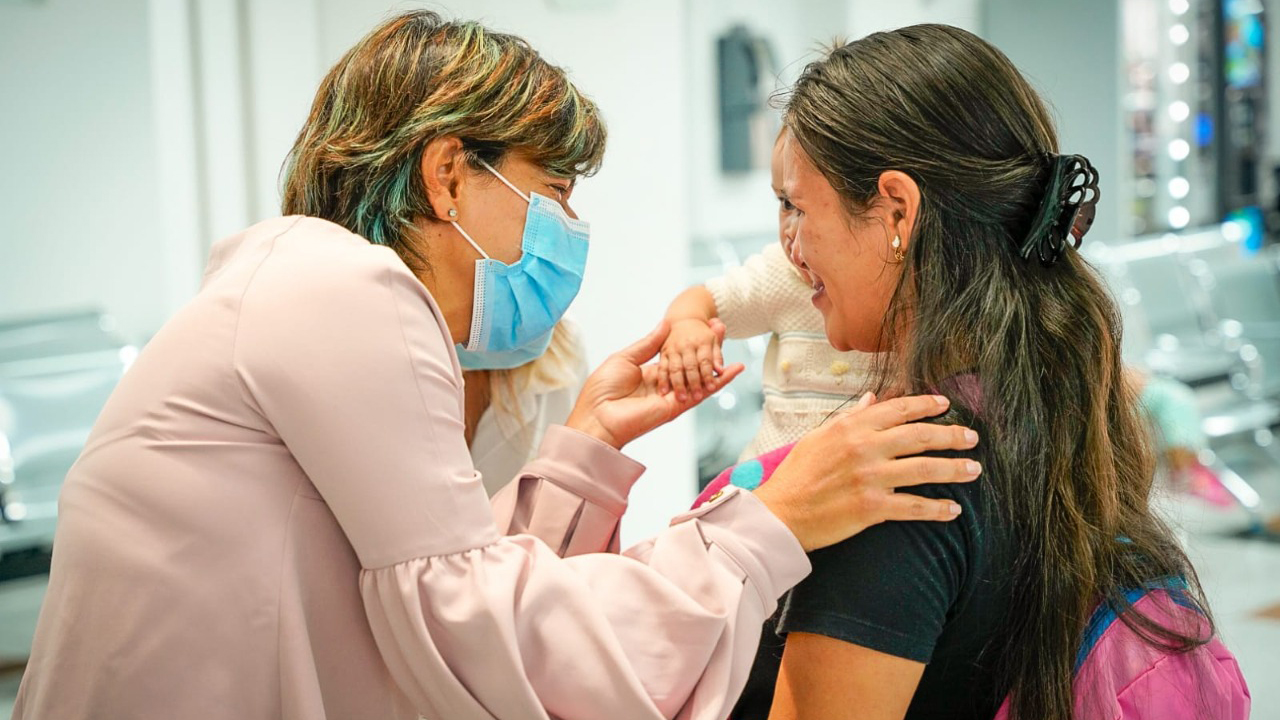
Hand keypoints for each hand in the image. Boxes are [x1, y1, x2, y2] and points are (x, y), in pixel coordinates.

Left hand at [567, 321, 743, 449]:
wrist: (597, 416)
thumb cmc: (602, 389)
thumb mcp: (625, 358)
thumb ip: (648, 344)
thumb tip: (665, 324)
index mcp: (651, 373)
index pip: (677, 354)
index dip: (689, 339)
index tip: (701, 324)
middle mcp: (665, 385)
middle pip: (692, 363)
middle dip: (706, 345)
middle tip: (719, 325)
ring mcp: (672, 396)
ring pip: (701, 375)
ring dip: (716, 357)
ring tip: (726, 336)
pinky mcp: (676, 407)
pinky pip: (702, 393)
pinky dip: (720, 382)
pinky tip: (734, 370)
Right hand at [657, 318, 726, 401]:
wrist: (683, 320)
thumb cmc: (701, 334)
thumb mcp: (713, 340)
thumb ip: (717, 356)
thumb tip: (721, 370)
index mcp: (702, 342)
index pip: (706, 361)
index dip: (709, 375)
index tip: (712, 388)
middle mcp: (687, 345)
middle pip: (690, 366)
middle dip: (694, 382)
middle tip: (697, 397)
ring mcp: (674, 349)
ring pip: (675, 368)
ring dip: (678, 384)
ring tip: (681, 398)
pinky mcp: (663, 353)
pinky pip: (662, 367)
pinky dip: (662, 380)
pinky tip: (663, 391)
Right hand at [753, 393, 981, 550]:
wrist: (781, 513)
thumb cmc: (797, 475)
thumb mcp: (819, 437)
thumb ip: (850, 418)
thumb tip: (873, 399)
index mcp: (851, 427)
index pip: (899, 409)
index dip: (927, 405)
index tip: (945, 405)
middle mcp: (864, 448)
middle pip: (920, 436)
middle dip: (951, 435)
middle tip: (971, 437)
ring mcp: (870, 477)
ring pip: (925, 469)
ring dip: (954, 469)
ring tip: (973, 469)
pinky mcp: (873, 507)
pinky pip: (914, 506)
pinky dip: (937, 509)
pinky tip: (952, 509)